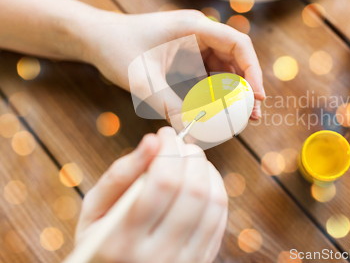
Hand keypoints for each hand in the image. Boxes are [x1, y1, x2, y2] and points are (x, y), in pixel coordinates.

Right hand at [74, 127, 227, 262]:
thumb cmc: (102, 238)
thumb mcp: (95, 210)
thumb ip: (120, 174)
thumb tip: (152, 140)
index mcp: (123, 241)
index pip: (162, 184)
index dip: (169, 150)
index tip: (163, 134)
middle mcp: (158, 256)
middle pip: (193, 191)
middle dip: (190, 156)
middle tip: (179, 144)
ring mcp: (184, 262)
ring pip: (213, 203)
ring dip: (206, 169)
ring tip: (190, 159)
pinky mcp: (202, 261)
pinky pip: (220, 218)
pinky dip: (215, 188)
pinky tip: (201, 178)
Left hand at [82, 9, 264, 119]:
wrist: (95, 38)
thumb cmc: (116, 48)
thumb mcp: (143, 80)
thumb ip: (168, 105)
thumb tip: (191, 133)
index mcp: (194, 27)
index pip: (238, 44)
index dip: (253, 70)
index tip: (257, 96)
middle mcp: (199, 33)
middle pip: (236, 59)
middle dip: (247, 87)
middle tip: (254, 115)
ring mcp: (194, 45)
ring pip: (224, 69)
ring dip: (234, 93)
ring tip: (242, 119)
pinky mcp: (186, 57)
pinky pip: (209, 75)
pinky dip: (216, 93)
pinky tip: (220, 112)